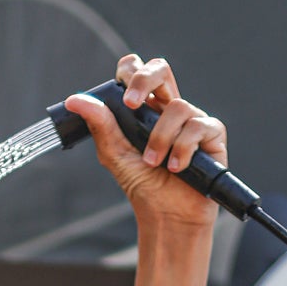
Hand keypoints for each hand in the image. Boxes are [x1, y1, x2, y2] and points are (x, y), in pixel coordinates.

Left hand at [67, 54, 224, 229]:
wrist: (167, 216)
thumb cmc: (143, 186)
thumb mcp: (114, 154)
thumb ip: (99, 124)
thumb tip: (74, 100)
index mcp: (145, 108)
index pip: (138, 72)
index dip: (130, 72)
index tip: (122, 98)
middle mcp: (169, 109)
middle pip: (160, 69)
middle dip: (145, 80)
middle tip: (131, 104)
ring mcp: (192, 120)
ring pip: (178, 107)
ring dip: (161, 138)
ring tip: (155, 163)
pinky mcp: (212, 135)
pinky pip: (197, 127)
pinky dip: (183, 149)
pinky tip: (176, 168)